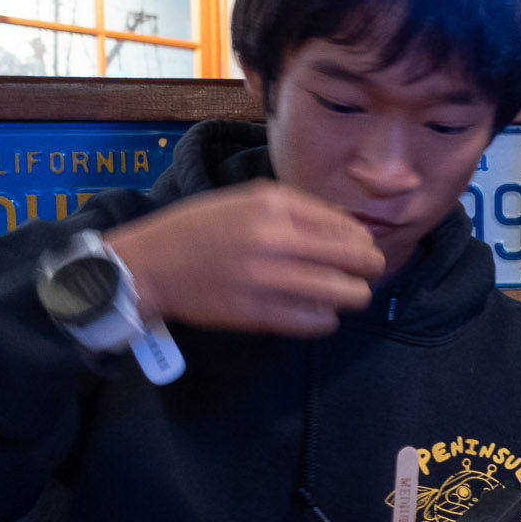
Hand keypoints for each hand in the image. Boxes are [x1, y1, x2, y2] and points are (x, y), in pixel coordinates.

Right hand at [106, 181, 385, 336]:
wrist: (150, 265)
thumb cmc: (201, 228)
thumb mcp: (249, 200)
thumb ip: (298, 209)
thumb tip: (350, 229)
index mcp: (274, 205)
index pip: (345, 226)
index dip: (362, 241)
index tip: (362, 248)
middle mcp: (274, 240)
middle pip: (355, 259)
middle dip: (370, 267)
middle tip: (367, 273)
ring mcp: (266, 280)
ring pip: (343, 293)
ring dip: (354, 294)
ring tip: (347, 294)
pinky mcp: (257, 314)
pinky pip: (316, 321)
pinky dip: (326, 318)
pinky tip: (319, 311)